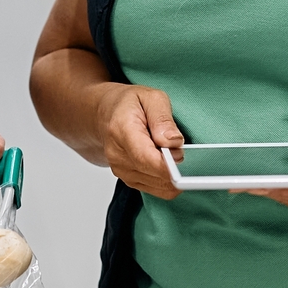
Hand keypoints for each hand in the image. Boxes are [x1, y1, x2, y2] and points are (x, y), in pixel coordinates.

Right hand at [96, 84, 184, 199]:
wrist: (105, 114)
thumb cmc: (129, 104)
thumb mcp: (151, 98)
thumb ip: (163, 119)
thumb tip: (173, 142)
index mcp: (122, 130)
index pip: (146, 158)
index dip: (168, 164)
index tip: (182, 156)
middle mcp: (118, 155)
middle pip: (155, 174)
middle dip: (175, 164)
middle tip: (177, 146)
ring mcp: (121, 170)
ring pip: (160, 185)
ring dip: (172, 172)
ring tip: (168, 151)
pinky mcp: (129, 180)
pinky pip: (158, 189)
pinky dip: (167, 179)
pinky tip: (165, 162)